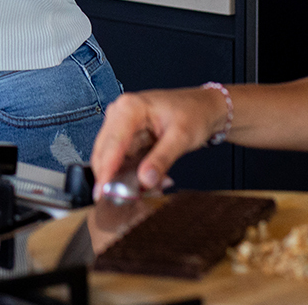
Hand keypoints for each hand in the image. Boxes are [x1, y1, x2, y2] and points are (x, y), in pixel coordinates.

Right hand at [90, 88, 225, 195]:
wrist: (204, 107)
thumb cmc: (194, 113)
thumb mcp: (181, 137)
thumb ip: (162, 159)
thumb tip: (143, 180)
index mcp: (129, 108)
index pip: (112, 144)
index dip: (106, 171)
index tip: (103, 194)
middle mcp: (119, 115)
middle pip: (105, 153)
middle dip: (116, 178)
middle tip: (133, 199)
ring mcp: (121, 127)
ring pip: (112, 161)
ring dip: (127, 179)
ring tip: (154, 187)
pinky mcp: (127, 139)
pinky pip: (123, 163)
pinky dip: (133, 175)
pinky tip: (154, 180)